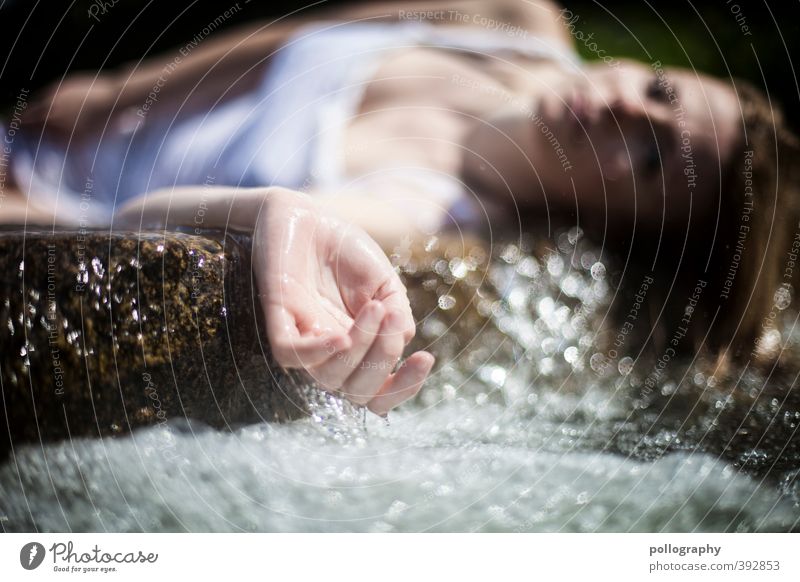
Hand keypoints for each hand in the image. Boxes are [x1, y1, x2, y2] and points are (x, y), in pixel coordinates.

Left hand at [254, 188, 433, 415]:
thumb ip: (397, 319)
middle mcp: (331, 353)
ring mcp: (303, 339)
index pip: (378, 393)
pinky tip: (341, 337)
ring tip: (374, 307)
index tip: (425, 359)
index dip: (404, 387)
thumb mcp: (385, 285)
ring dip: (360, 348)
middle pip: (356, 393)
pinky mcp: (277, 320)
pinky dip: (318, 352)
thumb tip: (401, 346)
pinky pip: (290, 355)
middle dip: (382, 362)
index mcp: (359, 350)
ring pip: (329, 378)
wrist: (310, 217)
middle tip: (390, 316)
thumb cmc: (347, 253)